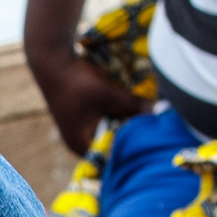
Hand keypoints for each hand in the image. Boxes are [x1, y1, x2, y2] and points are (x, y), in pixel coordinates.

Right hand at [26, 42, 145, 146]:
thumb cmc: (78, 83)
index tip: (150, 142)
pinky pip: (104, 119)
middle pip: (112, 144)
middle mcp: (78, 141)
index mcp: (81, 145)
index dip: (131, 150)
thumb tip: (163, 112)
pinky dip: (116, 114)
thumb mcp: (111, 96)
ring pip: (109, 129)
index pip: (112, 157)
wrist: (52, 59)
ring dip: (124, 123)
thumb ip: (136, 106)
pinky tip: (130, 107)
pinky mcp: (81, 114)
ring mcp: (79, 127)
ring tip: (144, 119)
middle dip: (130, 135)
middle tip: (153, 131)